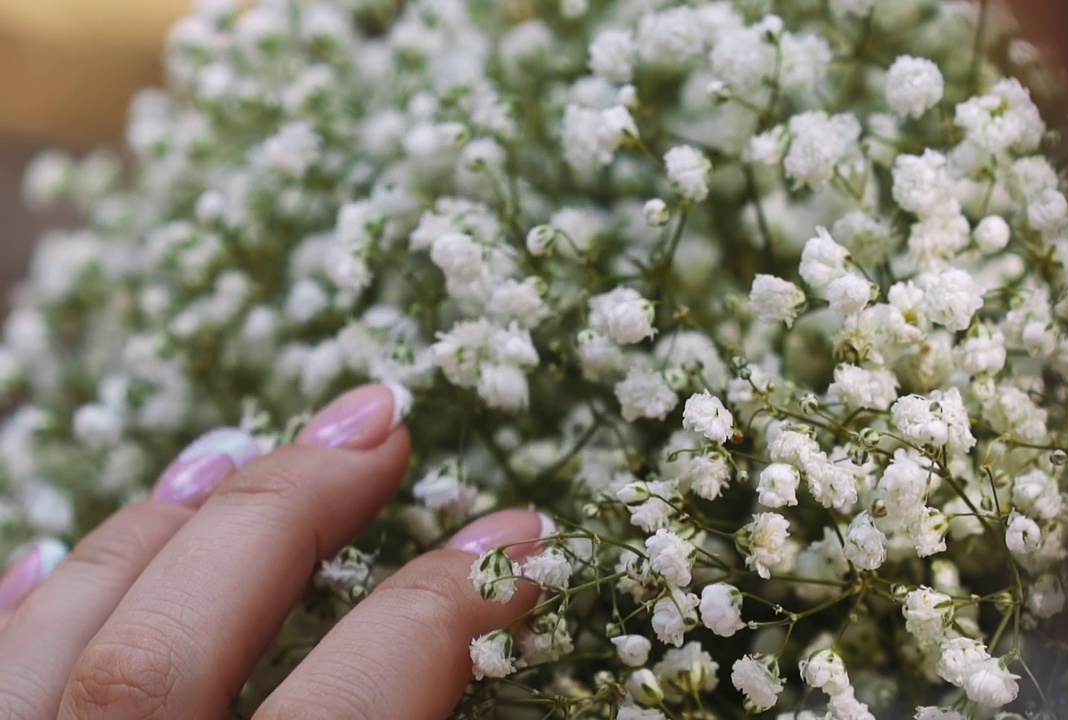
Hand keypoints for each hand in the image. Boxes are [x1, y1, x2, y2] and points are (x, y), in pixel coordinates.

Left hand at [0, 383, 544, 718]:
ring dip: (152, 535)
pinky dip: (25, 607)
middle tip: (382, 424)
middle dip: (288, 514)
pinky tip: (56, 558)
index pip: (354, 702)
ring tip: (234, 455)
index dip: (445, 610)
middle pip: (171, 648)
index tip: (516, 543)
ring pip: (56, 651)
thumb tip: (484, 639)